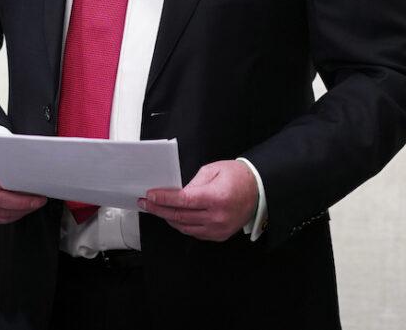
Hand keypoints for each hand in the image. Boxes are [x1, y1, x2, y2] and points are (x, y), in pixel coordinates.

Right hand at [0, 151, 47, 223]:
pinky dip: (15, 215)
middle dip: (22, 202)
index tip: (33, 188)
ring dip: (21, 210)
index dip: (16, 187)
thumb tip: (35, 170)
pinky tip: (25, 209)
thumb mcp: (1, 153)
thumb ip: (13, 161)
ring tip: (35, 204)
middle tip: (39, 200)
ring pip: (0, 212)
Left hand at [138, 160, 256, 241]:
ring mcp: (218, 229)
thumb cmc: (237, 177)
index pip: (182, 201)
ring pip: (185, 227)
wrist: (259, 190)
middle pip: (180, 216)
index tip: (150, 195)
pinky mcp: (220, 235)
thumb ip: (192, 183)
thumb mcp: (213, 170)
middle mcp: (217, 217)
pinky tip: (174, 216)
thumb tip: (175, 193)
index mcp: (215, 198)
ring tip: (156, 209)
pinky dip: (182, 225)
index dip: (163, 199)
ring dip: (168, 218)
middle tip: (146, 203)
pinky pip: (195, 233)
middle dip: (159, 209)